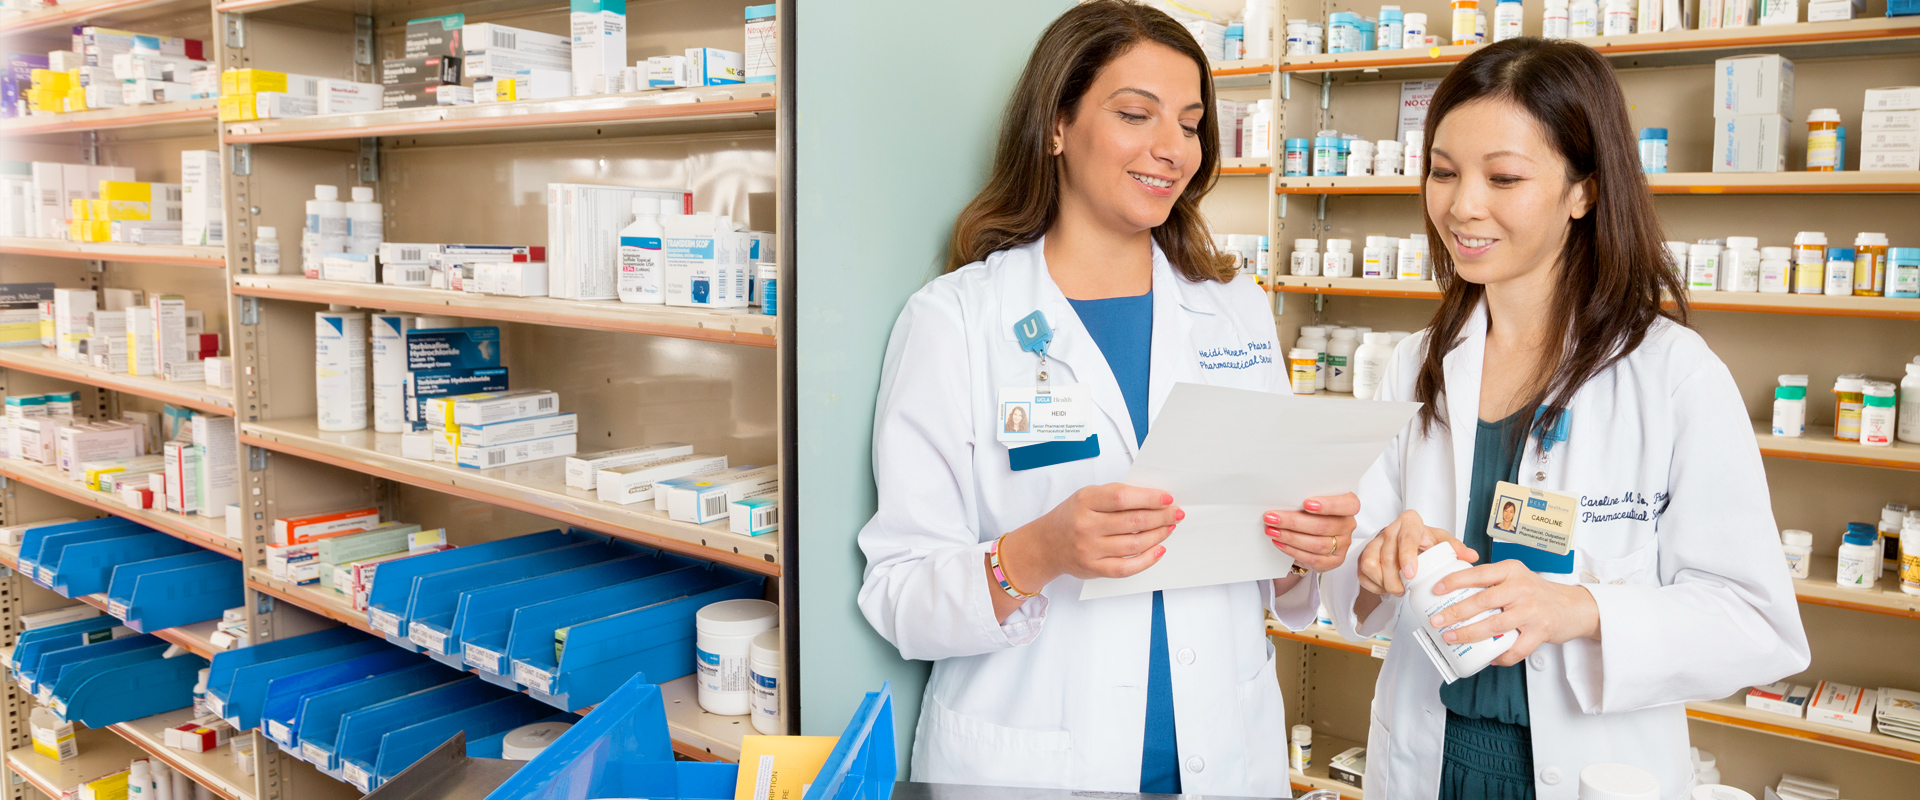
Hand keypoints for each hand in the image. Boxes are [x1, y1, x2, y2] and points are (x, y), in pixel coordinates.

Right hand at [1003, 483, 1179, 583]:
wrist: (1045, 545)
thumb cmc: (1070, 518)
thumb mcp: (1086, 497)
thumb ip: (1114, 497)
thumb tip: (1152, 500)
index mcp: (1085, 501)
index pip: (1122, 498)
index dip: (1149, 498)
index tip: (1166, 498)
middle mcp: (1086, 525)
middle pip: (1133, 522)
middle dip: (1161, 517)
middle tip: (1175, 514)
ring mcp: (1090, 549)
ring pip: (1134, 544)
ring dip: (1158, 536)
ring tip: (1169, 528)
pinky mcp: (1094, 568)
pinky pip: (1127, 567)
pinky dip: (1147, 559)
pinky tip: (1158, 550)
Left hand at [1263, 493, 1358, 572]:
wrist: (1312, 534)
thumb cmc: (1312, 512)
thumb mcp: (1312, 501)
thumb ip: (1305, 498)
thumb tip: (1282, 499)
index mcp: (1348, 506)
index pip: (1348, 505)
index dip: (1328, 505)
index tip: (1306, 503)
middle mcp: (1347, 525)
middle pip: (1323, 525)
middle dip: (1294, 522)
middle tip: (1273, 518)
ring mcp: (1342, 544)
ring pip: (1316, 544)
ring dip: (1290, 537)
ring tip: (1272, 531)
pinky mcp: (1334, 561)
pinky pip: (1312, 558)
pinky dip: (1292, 550)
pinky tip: (1280, 543)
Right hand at [1356, 510, 1476, 596]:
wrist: (1405, 540)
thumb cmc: (1424, 541)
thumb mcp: (1441, 541)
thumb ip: (1456, 548)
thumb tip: (1471, 556)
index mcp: (1409, 523)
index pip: (1406, 538)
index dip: (1407, 556)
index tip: (1412, 573)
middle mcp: (1389, 530)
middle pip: (1385, 556)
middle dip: (1394, 579)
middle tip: (1404, 591)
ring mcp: (1374, 542)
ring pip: (1370, 564)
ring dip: (1383, 582)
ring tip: (1396, 589)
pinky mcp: (1363, 555)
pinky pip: (1362, 573)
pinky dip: (1374, 585)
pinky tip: (1385, 588)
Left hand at [1426, 561, 1601, 665]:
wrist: (1574, 607)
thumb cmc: (1538, 593)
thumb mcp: (1516, 577)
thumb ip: (1492, 582)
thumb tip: (1454, 592)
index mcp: (1512, 571)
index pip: (1479, 573)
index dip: (1455, 580)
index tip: (1437, 589)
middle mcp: (1522, 588)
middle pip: (1482, 600)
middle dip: (1455, 612)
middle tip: (1437, 620)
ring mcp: (1532, 610)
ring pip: (1494, 625)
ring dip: (1469, 634)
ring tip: (1452, 638)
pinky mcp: (1541, 631)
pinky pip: (1516, 649)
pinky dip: (1500, 656)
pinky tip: (1488, 658)